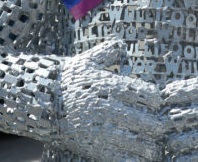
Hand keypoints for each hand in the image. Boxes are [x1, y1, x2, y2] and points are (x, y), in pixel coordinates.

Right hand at [59, 37, 166, 159]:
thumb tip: (123, 46)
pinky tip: (136, 154)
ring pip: (140, 144)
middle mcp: (107, 109)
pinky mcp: (93, 149)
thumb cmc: (67, 80)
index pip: (149, 96)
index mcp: (110, 86)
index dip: (156, 101)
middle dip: (157, 125)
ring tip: (151, 143)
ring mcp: (100, 131)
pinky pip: (122, 158)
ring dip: (150, 144)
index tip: (154, 103)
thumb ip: (108, 51)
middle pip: (149, 123)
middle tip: (158, 125)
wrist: (39, 103)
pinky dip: (134, 158)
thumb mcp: (87, 60)